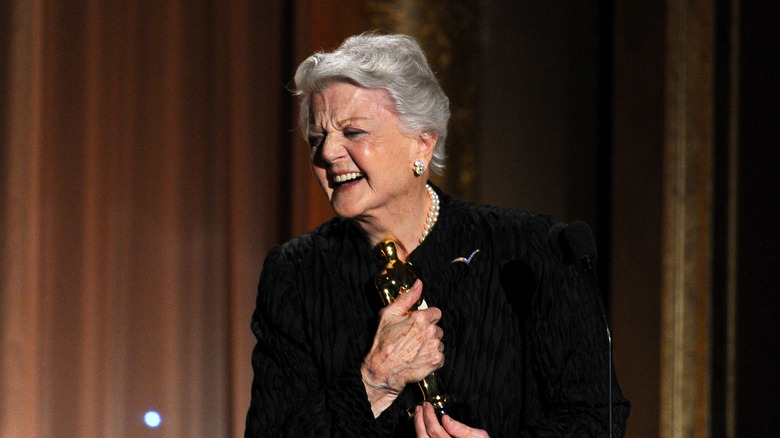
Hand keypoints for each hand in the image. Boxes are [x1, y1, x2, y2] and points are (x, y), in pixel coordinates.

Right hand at [361, 280, 444, 415]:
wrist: (383, 370)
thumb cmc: (383, 343)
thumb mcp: (389, 315)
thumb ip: (407, 298)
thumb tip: (418, 284)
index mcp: (421, 318)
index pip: (436, 313)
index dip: (427, 318)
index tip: (418, 324)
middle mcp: (430, 332)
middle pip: (437, 328)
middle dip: (428, 332)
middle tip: (413, 339)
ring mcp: (434, 347)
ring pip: (439, 342)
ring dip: (430, 345)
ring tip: (415, 350)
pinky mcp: (436, 360)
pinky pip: (440, 356)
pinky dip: (432, 358)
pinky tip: (419, 359)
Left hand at [414, 402, 489, 437]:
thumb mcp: (480, 437)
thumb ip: (462, 429)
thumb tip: (445, 418)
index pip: (435, 431)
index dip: (429, 417)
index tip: (428, 405)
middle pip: (423, 437)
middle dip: (419, 420)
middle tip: (420, 407)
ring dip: (418, 427)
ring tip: (418, 414)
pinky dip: (421, 434)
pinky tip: (421, 427)